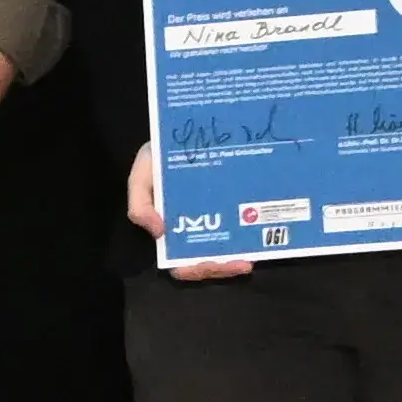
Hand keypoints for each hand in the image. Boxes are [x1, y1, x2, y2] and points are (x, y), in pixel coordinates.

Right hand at [128, 137, 253, 279]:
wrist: (187, 131)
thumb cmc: (159, 156)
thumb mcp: (141, 175)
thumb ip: (139, 204)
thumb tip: (158, 233)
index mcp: (172, 229)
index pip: (180, 263)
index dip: (194, 269)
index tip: (207, 263)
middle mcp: (195, 230)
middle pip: (208, 263)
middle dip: (223, 269)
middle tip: (242, 264)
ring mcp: (218, 220)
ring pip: (228, 252)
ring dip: (238, 260)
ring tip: (251, 258)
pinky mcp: (237, 207)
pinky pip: (246, 229)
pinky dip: (252, 237)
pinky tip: (262, 234)